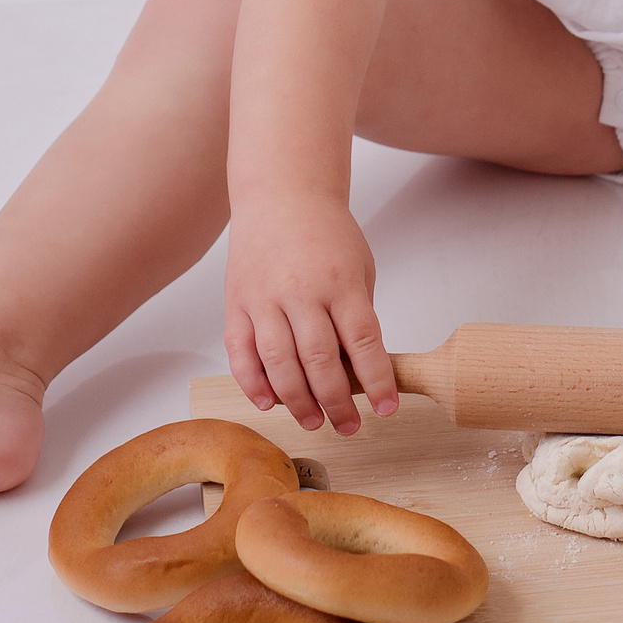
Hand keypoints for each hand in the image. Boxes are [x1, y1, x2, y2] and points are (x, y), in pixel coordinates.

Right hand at [222, 194, 397, 434]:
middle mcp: (301, 292)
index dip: (376, 381)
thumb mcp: (360, 268)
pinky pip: (240, 352)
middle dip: (336, 402)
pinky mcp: (236, 303)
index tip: (386, 408)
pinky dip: (252, 382)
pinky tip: (268, 403)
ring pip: (278, 363)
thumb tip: (358, 370)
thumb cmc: (327, 233)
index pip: (363, 342)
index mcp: (341, 282)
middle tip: (348, 427)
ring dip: (296, 401)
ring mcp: (264, 298)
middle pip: (319, 360)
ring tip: (313, 422)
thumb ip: (357, 316)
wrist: (282, 195)